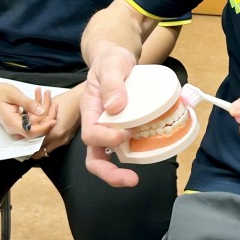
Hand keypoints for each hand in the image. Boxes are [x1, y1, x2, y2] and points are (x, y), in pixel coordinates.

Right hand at [0, 80, 56, 138]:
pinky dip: (39, 112)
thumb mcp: (14, 94)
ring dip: (45, 114)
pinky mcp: (19, 122)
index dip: (43, 129)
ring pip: (35, 125)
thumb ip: (28, 103)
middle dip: (47, 118)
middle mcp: (14, 127)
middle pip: (35, 130)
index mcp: (12, 122)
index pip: (30, 133)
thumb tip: (42, 111)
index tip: (54, 121)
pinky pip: (32, 121)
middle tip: (55, 104)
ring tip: (48, 96)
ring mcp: (16, 126)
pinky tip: (43, 99)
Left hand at [31, 87, 82, 157]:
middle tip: (26, 144)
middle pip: (42, 152)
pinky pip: (55, 144)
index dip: (28, 146)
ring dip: (41, 146)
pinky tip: (45, 136)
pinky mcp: (68, 138)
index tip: (22, 144)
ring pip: (48, 149)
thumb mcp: (46, 110)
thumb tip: (28, 128)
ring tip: (34, 140)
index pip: (36, 146)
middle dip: (34, 149)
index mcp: (54, 133)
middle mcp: (60, 139)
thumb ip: (36, 121)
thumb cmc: (64, 101)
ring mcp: (65, 140)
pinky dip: (49, 142)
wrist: (81, 99)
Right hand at [81, 45, 139, 186]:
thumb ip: (113, 83)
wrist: (116, 58)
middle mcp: (96, 123)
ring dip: (118, 170)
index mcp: (90, 110)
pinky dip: (133, 155)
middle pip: (94, 157)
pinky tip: (149, 154)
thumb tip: (115, 107)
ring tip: (135, 178)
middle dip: (109, 173)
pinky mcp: (121, 128)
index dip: (106, 139)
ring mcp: (108, 128)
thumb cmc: (111, 60)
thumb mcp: (112, 65)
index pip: (91, 134)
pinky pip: (123, 147)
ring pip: (106, 157)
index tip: (126, 134)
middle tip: (131, 180)